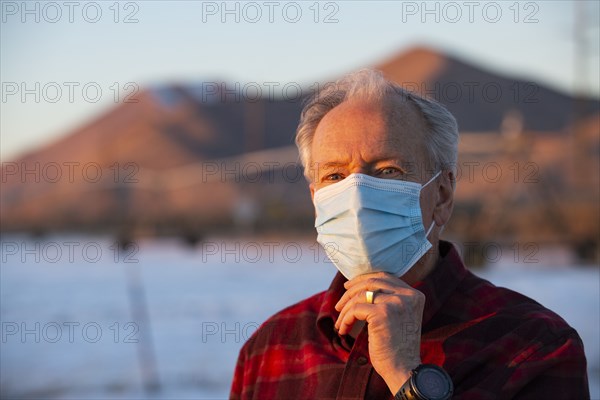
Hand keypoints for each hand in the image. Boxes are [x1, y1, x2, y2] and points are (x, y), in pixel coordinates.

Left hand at [334, 272, 425, 393]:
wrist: (404, 369)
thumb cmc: (397, 347)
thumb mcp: (398, 317)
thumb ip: (388, 301)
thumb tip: (360, 288)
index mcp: (413, 295)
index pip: (384, 277)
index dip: (363, 280)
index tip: (348, 287)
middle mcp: (407, 295)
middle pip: (371, 282)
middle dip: (350, 290)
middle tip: (339, 304)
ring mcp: (395, 303)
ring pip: (361, 295)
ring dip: (346, 308)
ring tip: (340, 322)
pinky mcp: (382, 313)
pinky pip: (355, 310)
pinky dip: (345, 319)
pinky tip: (343, 330)